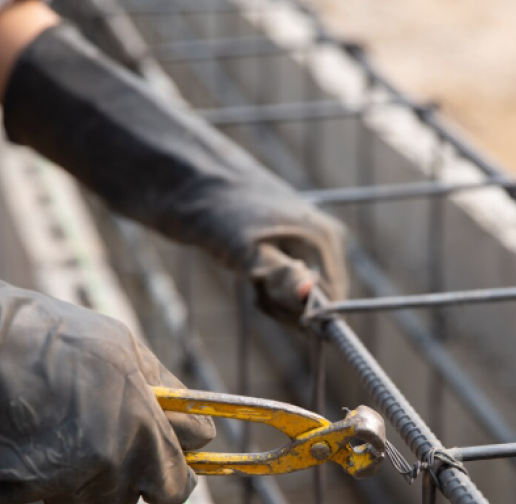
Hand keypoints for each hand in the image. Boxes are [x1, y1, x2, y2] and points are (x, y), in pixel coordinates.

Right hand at [0, 254, 213, 503]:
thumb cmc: (57, 337)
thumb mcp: (125, 347)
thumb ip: (162, 391)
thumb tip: (189, 418)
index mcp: (146, 434)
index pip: (181, 480)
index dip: (180, 461)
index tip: (174, 449)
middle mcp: (112, 467)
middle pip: (141, 496)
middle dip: (136, 472)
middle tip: (115, 437)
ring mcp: (67, 485)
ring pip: (93, 499)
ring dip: (86, 475)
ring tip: (61, 426)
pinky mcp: (23, 495)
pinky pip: (43, 495)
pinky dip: (37, 474)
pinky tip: (27, 436)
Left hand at [1, 24, 348, 322]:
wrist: (183, 176)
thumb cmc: (213, 213)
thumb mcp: (246, 252)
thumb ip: (281, 278)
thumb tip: (310, 298)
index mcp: (325, 238)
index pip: (332, 300)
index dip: (302, 314)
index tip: (266, 303)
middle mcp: (321, 237)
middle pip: (318, 297)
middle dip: (287, 306)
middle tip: (254, 290)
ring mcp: (302, 236)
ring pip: (298, 291)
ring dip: (274, 298)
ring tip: (247, 275)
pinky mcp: (282, 237)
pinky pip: (284, 279)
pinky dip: (266, 285)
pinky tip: (244, 267)